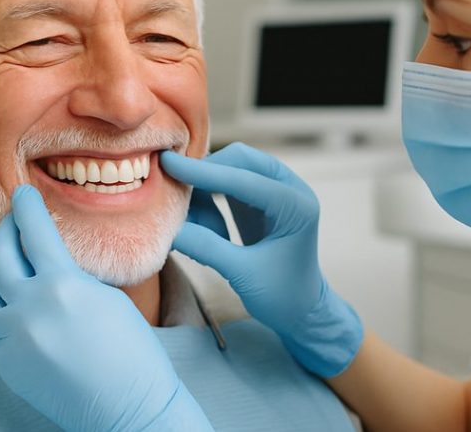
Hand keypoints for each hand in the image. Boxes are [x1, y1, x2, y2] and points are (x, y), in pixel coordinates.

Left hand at [0, 185, 212, 430]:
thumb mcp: (107, 297)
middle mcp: (29, 310)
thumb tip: (47, 257)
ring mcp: (13, 340)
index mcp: (62, 286)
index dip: (25, 207)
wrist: (129, 410)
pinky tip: (11, 304)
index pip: (33, 232)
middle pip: (1, 257)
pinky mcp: (7, 365)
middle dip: (7, 233)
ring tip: (12, 264)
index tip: (22, 193)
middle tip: (14, 222)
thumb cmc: (133, 354)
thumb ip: (70, 275)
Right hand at [161, 143, 362, 377]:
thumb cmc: (282, 296)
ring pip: (233, 169)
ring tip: (196, 228)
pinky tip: (208, 229)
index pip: (246, 179)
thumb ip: (208, 248)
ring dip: (207, 190)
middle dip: (206, 172)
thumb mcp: (243, 275)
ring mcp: (277, 191)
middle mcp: (291, 190)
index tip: (170, 164)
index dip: (206, 172)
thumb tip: (171, 228)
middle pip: (241, 160)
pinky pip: (229, 186)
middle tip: (172, 188)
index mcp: (297, 207)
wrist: (300, 310)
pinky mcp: (261, 200)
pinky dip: (211, 200)